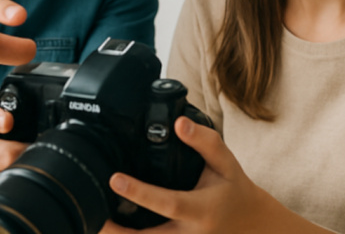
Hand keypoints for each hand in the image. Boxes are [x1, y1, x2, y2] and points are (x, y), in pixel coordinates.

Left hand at [100, 117, 257, 233]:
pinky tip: (113, 230)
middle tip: (92, 216)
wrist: (252, 225)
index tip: (114, 179)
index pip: (167, 202)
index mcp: (201, 210)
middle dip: (117, 233)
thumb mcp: (227, 162)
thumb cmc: (234, 190)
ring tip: (95, 223)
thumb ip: (205, 141)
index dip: (139, 193)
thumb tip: (179, 123)